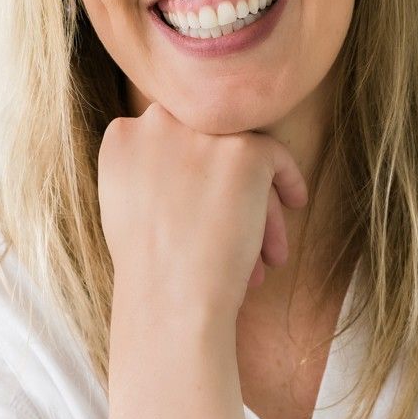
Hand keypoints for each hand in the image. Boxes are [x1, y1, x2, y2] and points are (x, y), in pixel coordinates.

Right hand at [98, 101, 308, 317]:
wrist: (171, 295)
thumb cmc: (146, 268)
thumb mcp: (123, 205)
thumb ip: (145, 169)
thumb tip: (179, 161)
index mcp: (122, 137)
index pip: (168, 134)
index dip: (191, 164)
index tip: (203, 193)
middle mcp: (159, 123)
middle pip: (206, 139)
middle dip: (221, 176)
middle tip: (234, 217)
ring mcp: (202, 134)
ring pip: (240, 153)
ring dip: (256, 195)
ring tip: (265, 246)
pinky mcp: (244, 151)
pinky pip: (276, 156)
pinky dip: (288, 180)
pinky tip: (295, 203)